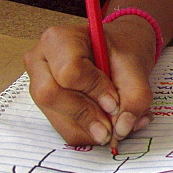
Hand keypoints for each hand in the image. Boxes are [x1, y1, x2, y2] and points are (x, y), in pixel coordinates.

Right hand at [23, 18, 155, 145]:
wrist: (115, 54)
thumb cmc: (120, 52)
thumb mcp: (135, 67)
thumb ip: (135, 96)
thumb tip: (122, 127)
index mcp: (59, 39)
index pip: (68, 70)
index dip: (93, 90)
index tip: (114, 102)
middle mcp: (40, 59)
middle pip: (51, 95)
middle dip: (87, 115)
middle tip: (115, 126)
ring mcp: (37, 83)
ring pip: (56, 117)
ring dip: (89, 129)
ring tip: (116, 127)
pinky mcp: (44, 105)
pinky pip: (62, 128)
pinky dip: (87, 133)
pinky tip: (106, 126)